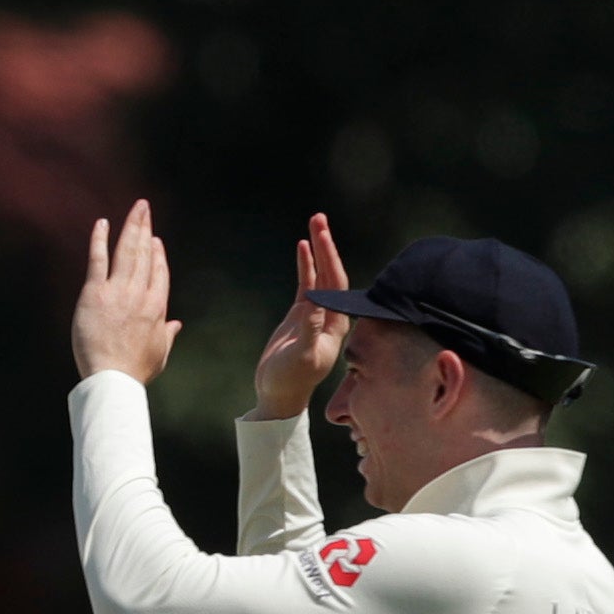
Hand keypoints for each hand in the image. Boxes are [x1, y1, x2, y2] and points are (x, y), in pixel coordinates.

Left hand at [71, 199, 182, 383]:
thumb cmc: (135, 370)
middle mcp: (140, 293)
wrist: (113, 377)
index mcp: (157, 307)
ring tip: (136, 208)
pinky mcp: (94, 293)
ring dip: (131, 226)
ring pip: (127, 250)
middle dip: (145, 228)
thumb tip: (176, 324)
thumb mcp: (159, 353)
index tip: (154, 240)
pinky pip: (98, 259)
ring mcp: (118, 291)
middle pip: (144, 254)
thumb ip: (168, 335)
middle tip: (144, 209)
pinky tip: (102, 224)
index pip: (159, 272)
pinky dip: (100, 239)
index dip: (157, 254)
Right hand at [252, 213, 351, 418]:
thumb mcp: (301, 356)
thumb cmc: (290, 381)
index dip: (329, 259)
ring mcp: (316, 313)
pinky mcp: (302, 315)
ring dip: (318, 250)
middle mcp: (330, 315)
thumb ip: (310, 328)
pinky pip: (307, 283)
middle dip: (326, 246)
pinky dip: (306, 265)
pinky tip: (303, 246)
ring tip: (315, 222)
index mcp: (335, 324)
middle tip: (319, 219)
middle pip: (331, 274)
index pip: (335, 284)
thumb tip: (315, 300)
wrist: (278, 395)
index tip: (322, 236)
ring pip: (320, 275)